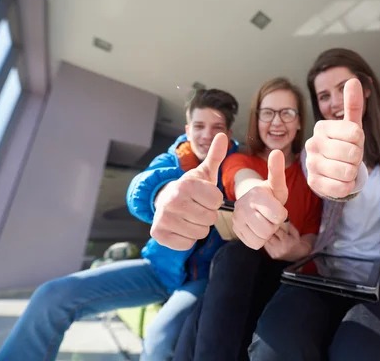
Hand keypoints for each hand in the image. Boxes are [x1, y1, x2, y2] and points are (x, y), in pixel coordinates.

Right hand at [150, 133, 226, 249]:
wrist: (164, 200)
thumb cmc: (191, 189)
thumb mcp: (204, 173)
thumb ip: (215, 156)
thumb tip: (221, 134)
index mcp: (186, 184)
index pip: (217, 201)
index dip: (214, 201)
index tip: (205, 197)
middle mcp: (172, 199)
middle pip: (210, 218)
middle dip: (207, 215)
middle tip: (197, 208)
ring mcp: (163, 217)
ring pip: (200, 233)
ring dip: (198, 227)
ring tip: (189, 217)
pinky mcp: (158, 233)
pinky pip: (187, 244)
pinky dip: (187, 239)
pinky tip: (181, 228)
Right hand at [232, 150, 288, 249]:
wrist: (253, 200)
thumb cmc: (269, 193)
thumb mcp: (277, 184)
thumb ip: (277, 171)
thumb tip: (277, 152)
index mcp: (256, 194)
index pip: (278, 216)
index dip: (281, 214)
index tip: (276, 206)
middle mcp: (243, 206)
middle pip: (269, 229)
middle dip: (273, 225)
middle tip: (269, 215)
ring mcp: (237, 219)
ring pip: (261, 239)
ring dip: (267, 233)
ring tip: (263, 221)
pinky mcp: (235, 230)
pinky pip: (254, 244)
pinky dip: (259, 239)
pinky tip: (257, 228)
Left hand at [264, 224, 309, 260]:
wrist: (297, 254)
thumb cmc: (295, 241)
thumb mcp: (295, 232)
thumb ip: (288, 225)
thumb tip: (281, 218)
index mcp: (287, 241)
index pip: (277, 231)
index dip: (272, 225)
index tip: (268, 220)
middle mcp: (280, 248)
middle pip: (269, 237)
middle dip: (266, 230)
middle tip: (264, 225)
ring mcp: (275, 253)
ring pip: (266, 242)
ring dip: (264, 236)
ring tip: (264, 230)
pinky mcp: (272, 255)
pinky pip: (265, 247)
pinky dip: (265, 241)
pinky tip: (267, 237)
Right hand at [305, 79, 364, 198]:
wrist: (335, 171)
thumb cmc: (345, 145)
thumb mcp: (352, 126)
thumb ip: (352, 104)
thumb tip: (353, 80)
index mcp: (321, 127)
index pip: (355, 133)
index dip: (361, 140)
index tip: (354, 141)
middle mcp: (312, 144)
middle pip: (352, 153)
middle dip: (357, 157)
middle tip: (351, 157)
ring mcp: (311, 164)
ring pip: (347, 171)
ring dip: (353, 172)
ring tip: (346, 168)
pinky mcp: (314, 183)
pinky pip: (341, 187)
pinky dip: (348, 186)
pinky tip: (342, 180)